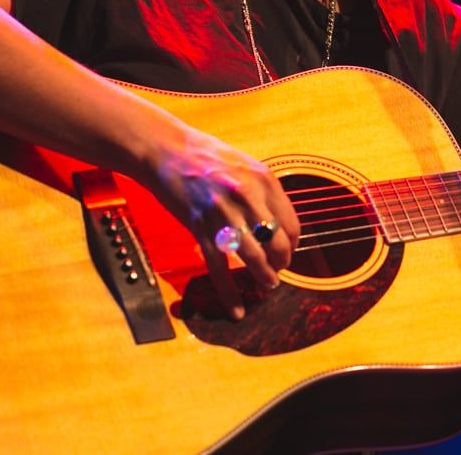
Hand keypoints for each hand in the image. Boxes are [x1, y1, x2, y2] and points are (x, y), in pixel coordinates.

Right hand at [146, 124, 300, 319]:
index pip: (292, 224)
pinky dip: (229, 293)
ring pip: (253, 257)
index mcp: (264, 180)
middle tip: (279, 271)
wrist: (166, 150)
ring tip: (268, 286)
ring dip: (264, 277)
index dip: (293, 245)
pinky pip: (219, 268)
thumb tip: (277, 223)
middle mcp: (247, 198)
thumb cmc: (205, 155)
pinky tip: (237, 310)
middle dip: (282, 263)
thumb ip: (262, 192)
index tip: (287, 252)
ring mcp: (223, 214)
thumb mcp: (245, 166)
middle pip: (277, 243)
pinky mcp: (200, 228)